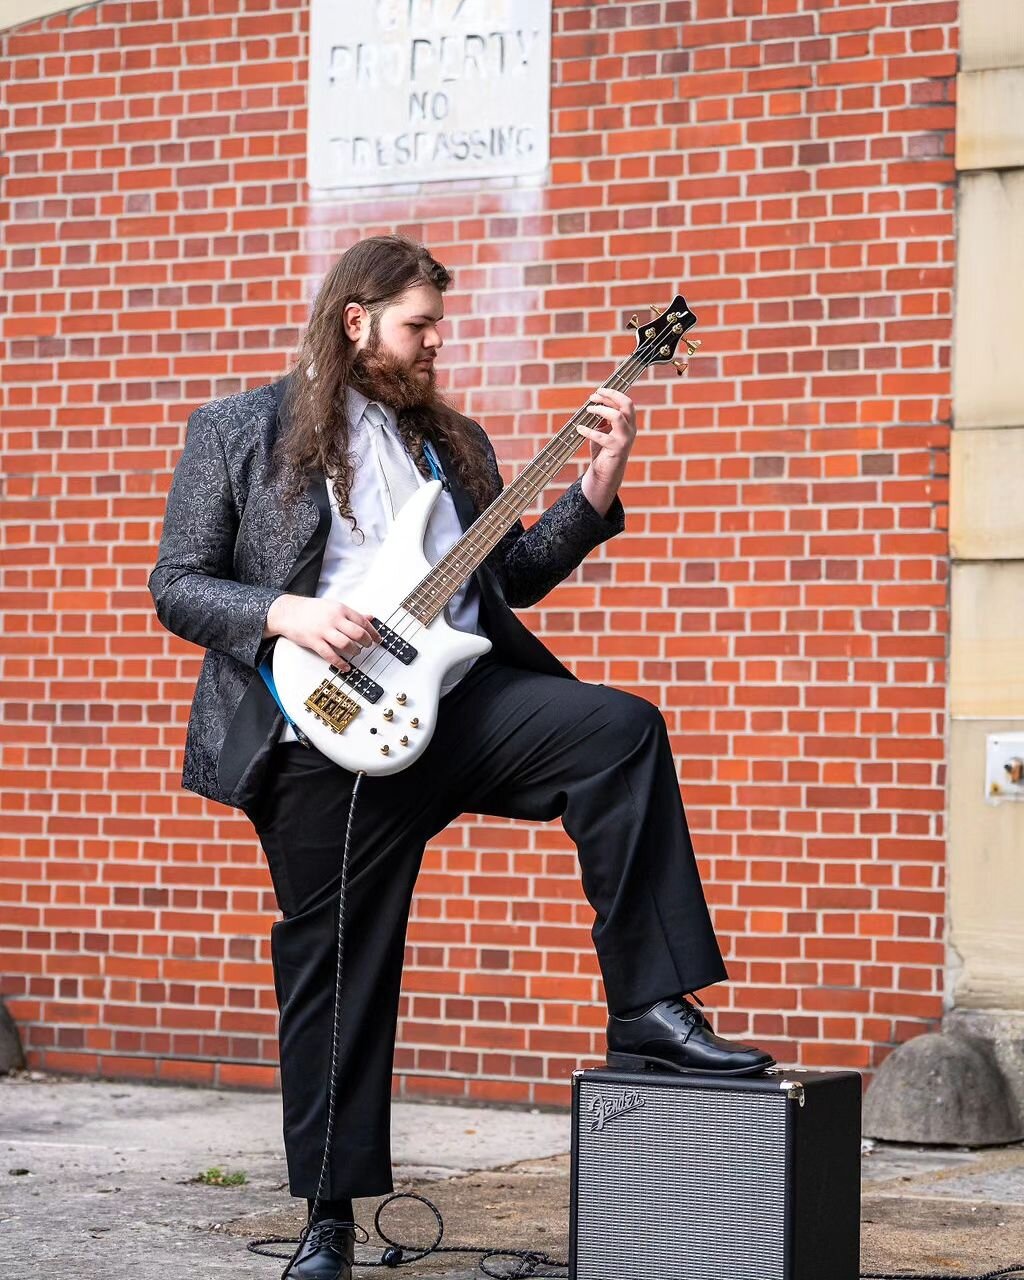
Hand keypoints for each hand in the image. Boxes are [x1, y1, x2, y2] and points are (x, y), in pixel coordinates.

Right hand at [264, 595, 381, 667]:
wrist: (288, 612)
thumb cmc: (312, 610)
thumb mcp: (334, 606)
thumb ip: (352, 613)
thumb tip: (370, 617)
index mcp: (340, 609)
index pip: (362, 621)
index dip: (373, 632)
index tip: (378, 639)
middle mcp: (333, 619)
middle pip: (357, 633)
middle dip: (366, 642)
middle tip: (368, 646)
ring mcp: (323, 631)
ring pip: (346, 644)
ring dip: (354, 651)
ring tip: (356, 653)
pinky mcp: (314, 641)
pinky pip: (330, 655)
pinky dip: (340, 663)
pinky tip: (345, 666)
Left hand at [577, 387, 636, 515]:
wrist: (605, 473)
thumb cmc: (602, 450)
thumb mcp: (602, 430)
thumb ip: (602, 418)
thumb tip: (594, 403)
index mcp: (629, 423)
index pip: (626, 402)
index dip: (613, 394)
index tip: (598, 391)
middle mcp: (631, 429)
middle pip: (626, 405)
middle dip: (609, 397)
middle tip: (592, 397)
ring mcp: (625, 439)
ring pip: (617, 416)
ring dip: (600, 410)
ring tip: (588, 410)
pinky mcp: (617, 449)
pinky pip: (601, 436)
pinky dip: (588, 431)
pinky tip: (579, 429)